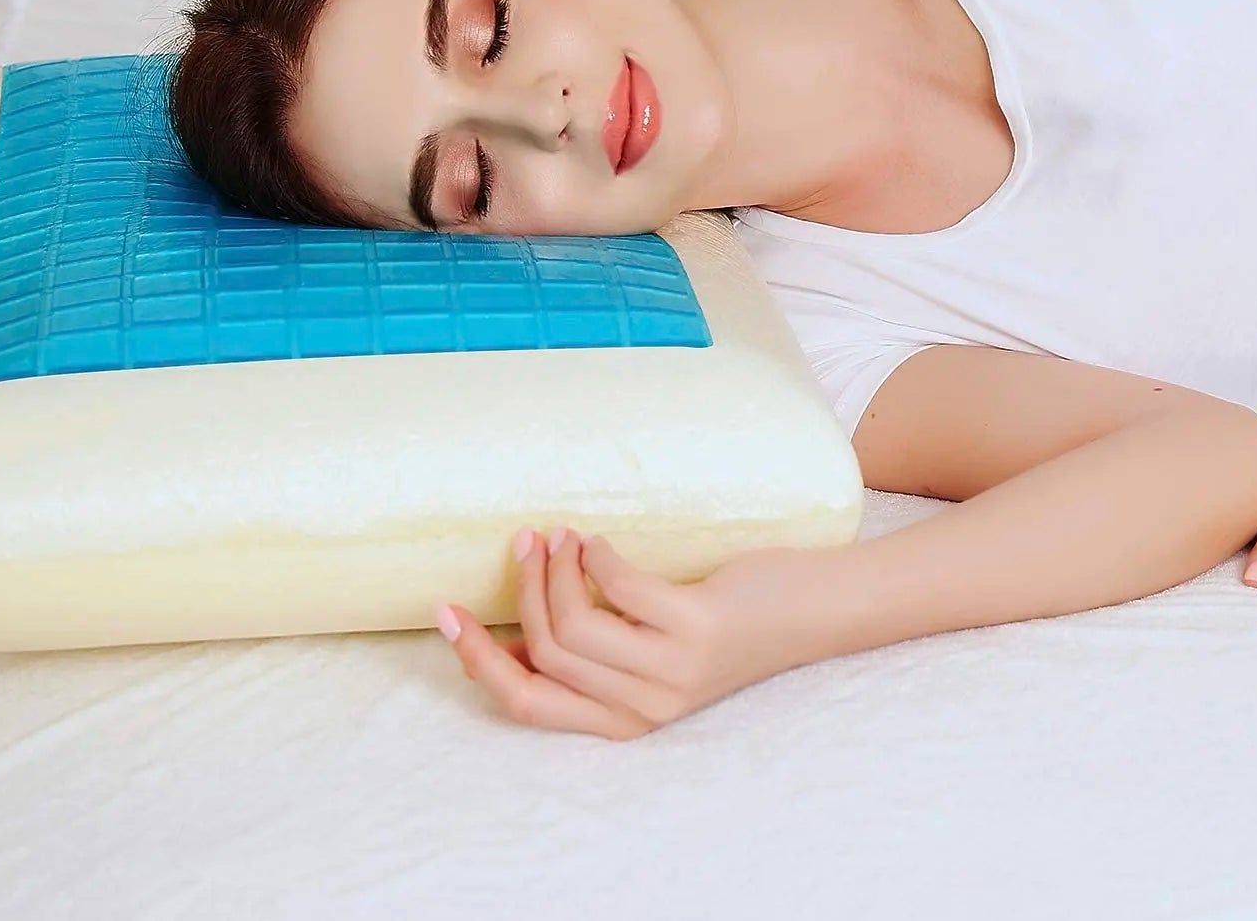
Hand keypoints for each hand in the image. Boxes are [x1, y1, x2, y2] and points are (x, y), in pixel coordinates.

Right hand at [435, 527, 809, 740]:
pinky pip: (617, 588)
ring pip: (571, 624)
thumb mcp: (646, 653)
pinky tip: (603, 543)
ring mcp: (669, 672)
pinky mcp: (694, 629)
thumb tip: (508, 633)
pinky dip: (598, 556)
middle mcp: (643, 708)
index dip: (477, 659)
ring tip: (565, 536)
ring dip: (556, 568)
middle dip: (520, 591)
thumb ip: (588, 654)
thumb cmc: (719, 622)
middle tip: (525, 542)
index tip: (447, 610)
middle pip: (542, 654)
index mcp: (621, 720)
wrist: (810, 612)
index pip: (525, 704)